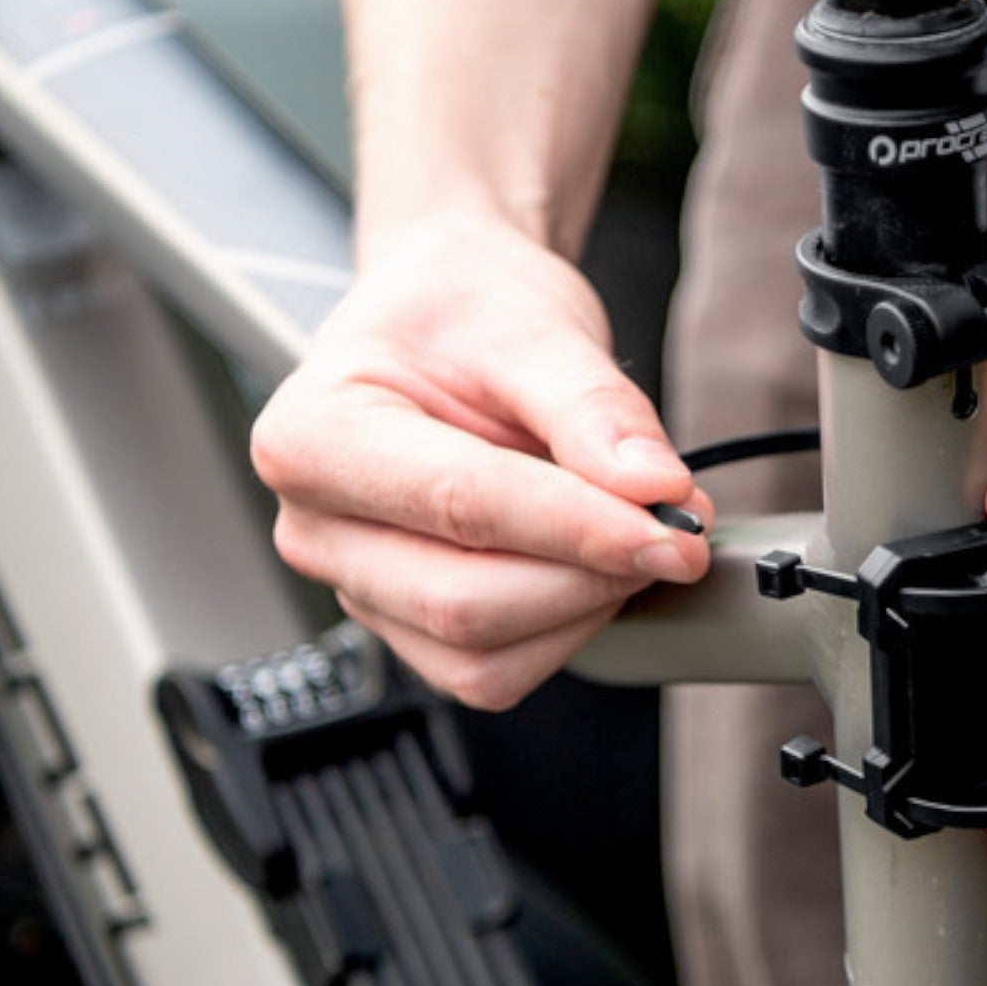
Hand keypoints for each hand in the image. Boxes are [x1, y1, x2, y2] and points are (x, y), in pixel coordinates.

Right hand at [251, 214, 710, 707]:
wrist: (453, 317)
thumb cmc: (468, 313)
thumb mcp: (538, 328)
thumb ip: (596, 411)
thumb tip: (653, 487)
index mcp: (313, 436)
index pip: (463, 505)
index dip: (580, 526)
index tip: (668, 527)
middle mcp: (318, 527)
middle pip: (465, 605)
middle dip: (589, 577)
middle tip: (673, 531)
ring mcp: (361, 587)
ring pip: (482, 659)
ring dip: (583, 611)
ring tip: (634, 537)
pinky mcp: (409, 626)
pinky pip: (494, 672)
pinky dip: (566, 631)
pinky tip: (596, 568)